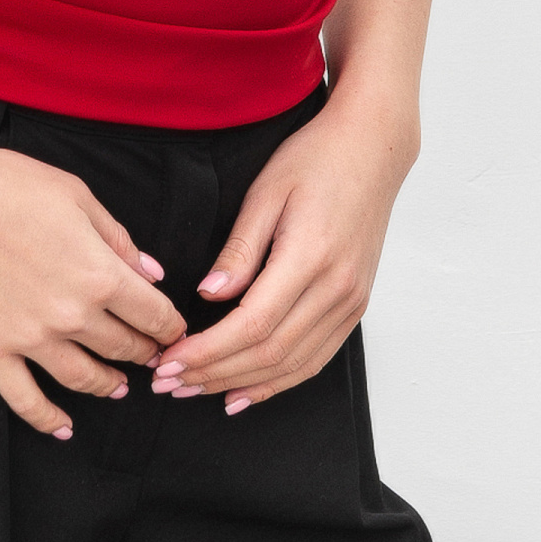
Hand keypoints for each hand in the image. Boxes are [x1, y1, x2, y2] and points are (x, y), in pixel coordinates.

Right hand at [0, 139, 187, 438]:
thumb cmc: (5, 182)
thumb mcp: (75, 194)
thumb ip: (118, 237)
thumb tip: (150, 273)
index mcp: (100, 273)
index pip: (154, 315)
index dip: (170, 325)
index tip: (172, 329)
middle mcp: (72, 315)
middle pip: (123, 347)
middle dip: (143, 352)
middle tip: (148, 353)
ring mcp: (30, 338)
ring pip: (83, 379)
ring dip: (108, 385)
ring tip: (118, 386)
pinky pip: (25, 399)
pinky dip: (47, 419)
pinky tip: (63, 428)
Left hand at [148, 95, 415, 414]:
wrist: (372, 149)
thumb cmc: (315, 159)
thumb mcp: (266, 191)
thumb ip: (239, 250)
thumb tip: (208, 296)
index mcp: (311, 257)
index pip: (252, 324)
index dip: (207, 351)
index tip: (168, 361)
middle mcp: (337, 289)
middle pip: (269, 352)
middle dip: (213, 374)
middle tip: (169, 382)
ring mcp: (351, 302)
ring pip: (292, 364)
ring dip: (240, 384)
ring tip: (195, 390)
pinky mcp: (355, 307)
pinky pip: (315, 359)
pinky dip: (278, 382)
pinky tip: (245, 392)